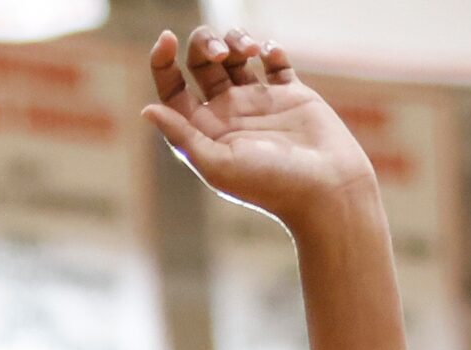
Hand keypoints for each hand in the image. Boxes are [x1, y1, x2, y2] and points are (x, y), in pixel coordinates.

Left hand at [144, 28, 376, 233]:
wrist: (323, 188)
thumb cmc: (269, 183)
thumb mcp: (217, 164)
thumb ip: (182, 137)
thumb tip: (147, 110)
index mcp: (204, 131)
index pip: (173, 91)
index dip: (163, 64)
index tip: (166, 40)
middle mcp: (227, 114)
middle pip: (202, 63)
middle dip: (205, 45)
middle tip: (221, 54)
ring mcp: (259, 102)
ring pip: (236, 55)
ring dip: (236, 39)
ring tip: (250, 50)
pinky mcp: (291, 94)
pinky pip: (275, 61)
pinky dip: (271, 48)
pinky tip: (270, 55)